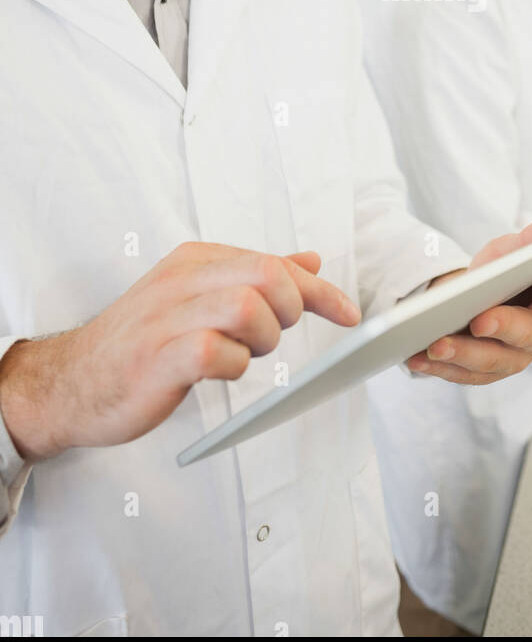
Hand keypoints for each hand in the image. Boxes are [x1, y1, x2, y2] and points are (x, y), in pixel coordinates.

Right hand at [0, 243, 360, 462]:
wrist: (73, 382)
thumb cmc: (141, 343)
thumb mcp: (199, 297)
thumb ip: (254, 277)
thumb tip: (310, 259)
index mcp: (196, 260)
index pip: (273, 261)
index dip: (320, 289)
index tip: (349, 313)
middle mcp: (182, 280)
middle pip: (267, 274)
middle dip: (292, 307)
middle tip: (279, 334)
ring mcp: (167, 317)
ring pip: (248, 307)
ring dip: (263, 338)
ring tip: (244, 354)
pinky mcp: (158, 357)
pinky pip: (216, 353)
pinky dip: (233, 366)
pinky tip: (219, 372)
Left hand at [405, 207, 531, 384]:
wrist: (477, 299)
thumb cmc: (504, 272)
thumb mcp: (515, 248)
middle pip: (525, 335)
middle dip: (502, 326)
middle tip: (480, 320)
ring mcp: (511, 360)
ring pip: (489, 361)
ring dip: (461, 354)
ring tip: (436, 344)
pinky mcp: (483, 374)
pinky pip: (460, 375)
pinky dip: (438, 368)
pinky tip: (415, 357)